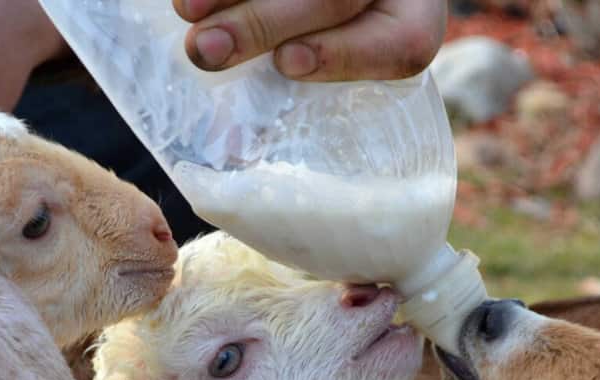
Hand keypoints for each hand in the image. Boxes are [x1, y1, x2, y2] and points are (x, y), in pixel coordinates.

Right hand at [174, 0, 445, 81]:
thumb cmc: (343, 39)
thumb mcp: (341, 64)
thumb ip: (302, 96)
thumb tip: (225, 147)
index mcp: (412, 28)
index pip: (400, 46)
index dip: (343, 55)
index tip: (288, 62)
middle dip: (262, 23)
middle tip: (207, 51)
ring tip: (186, 11)